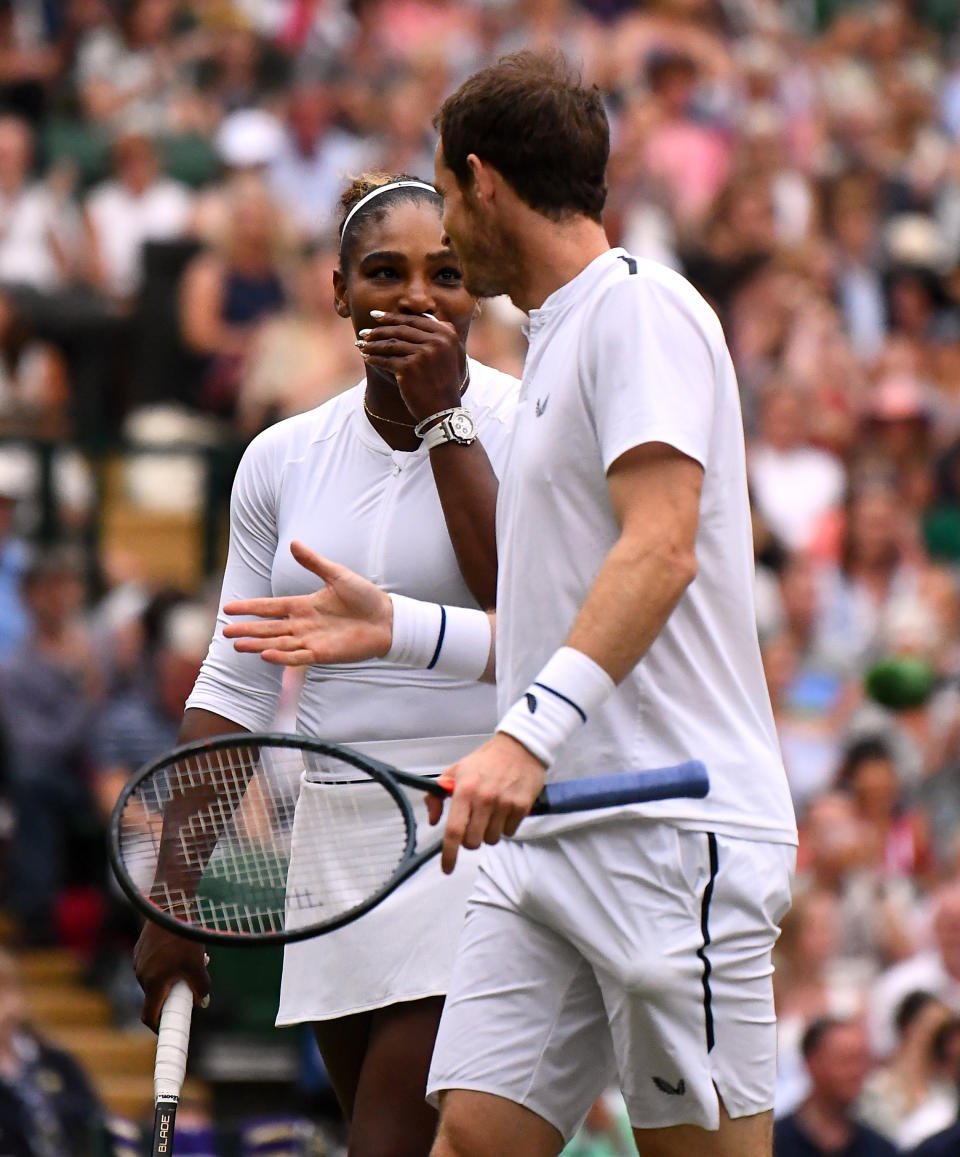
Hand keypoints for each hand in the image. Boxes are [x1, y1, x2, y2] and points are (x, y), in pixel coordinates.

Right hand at [134, 922, 209, 1032]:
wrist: (169, 907)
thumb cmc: (184, 938)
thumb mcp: (197, 965)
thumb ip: (201, 988)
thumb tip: (201, 1002)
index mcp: (154, 984)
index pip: (149, 1017)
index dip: (159, 1027)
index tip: (169, 1030)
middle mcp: (142, 975)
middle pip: (157, 997)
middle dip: (174, 995)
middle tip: (192, 986)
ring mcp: (139, 962)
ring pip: (156, 979)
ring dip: (171, 977)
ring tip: (191, 960)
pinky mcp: (140, 949)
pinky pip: (153, 965)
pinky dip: (166, 965)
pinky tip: (180, 949)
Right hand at [223, 541, 391, 665]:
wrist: (388, 619)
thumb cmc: (365, 596)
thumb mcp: (338, 575)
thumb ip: (314, 562)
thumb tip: (293, 543)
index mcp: (304, 605)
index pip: (270, 607)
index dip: (249, 607)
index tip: (227, 608)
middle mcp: (304, 624)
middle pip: (269, 628)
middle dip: (247, 630)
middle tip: (225, 632)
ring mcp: (312, 640)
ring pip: (278, 643)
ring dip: (258, 644)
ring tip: (237, 645)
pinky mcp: (323, 654)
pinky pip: (298, 656)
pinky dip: (281, 656)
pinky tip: (265, 654)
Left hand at [359, 313, 464, 419]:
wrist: (444, 410)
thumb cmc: (444, 383)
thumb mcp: (451, 353)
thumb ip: (438, 334)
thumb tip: (415, 316)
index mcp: (447, 334)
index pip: (414, 320)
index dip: (392, 317)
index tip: (376, 315)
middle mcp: (437, 341)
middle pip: (400, 330)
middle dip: (378, 330)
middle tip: (364, 332)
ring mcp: (423, 354)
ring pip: (391, 344)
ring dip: (372, 344)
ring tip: (361, 344)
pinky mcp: (410, 368)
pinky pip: (386, 360)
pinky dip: (374, 359)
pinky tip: (367, 358)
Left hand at [426, 733, 545, 873]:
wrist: (519, 747)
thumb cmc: (486, 760)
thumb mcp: (455, 771)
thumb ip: (437, 795)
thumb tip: (434, 820)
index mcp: (465, 790)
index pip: (454, 830)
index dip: (449, 854)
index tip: (447, 867)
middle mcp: (484, 798)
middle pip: (473, 841)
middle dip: (471, 840)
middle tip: (473, 825)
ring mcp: (504, 804)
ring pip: (492, 839)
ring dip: (489, 833)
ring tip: (491, 813)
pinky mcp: (521, 807)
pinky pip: (509, 832)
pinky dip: (505, 827)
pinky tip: (504, 810)